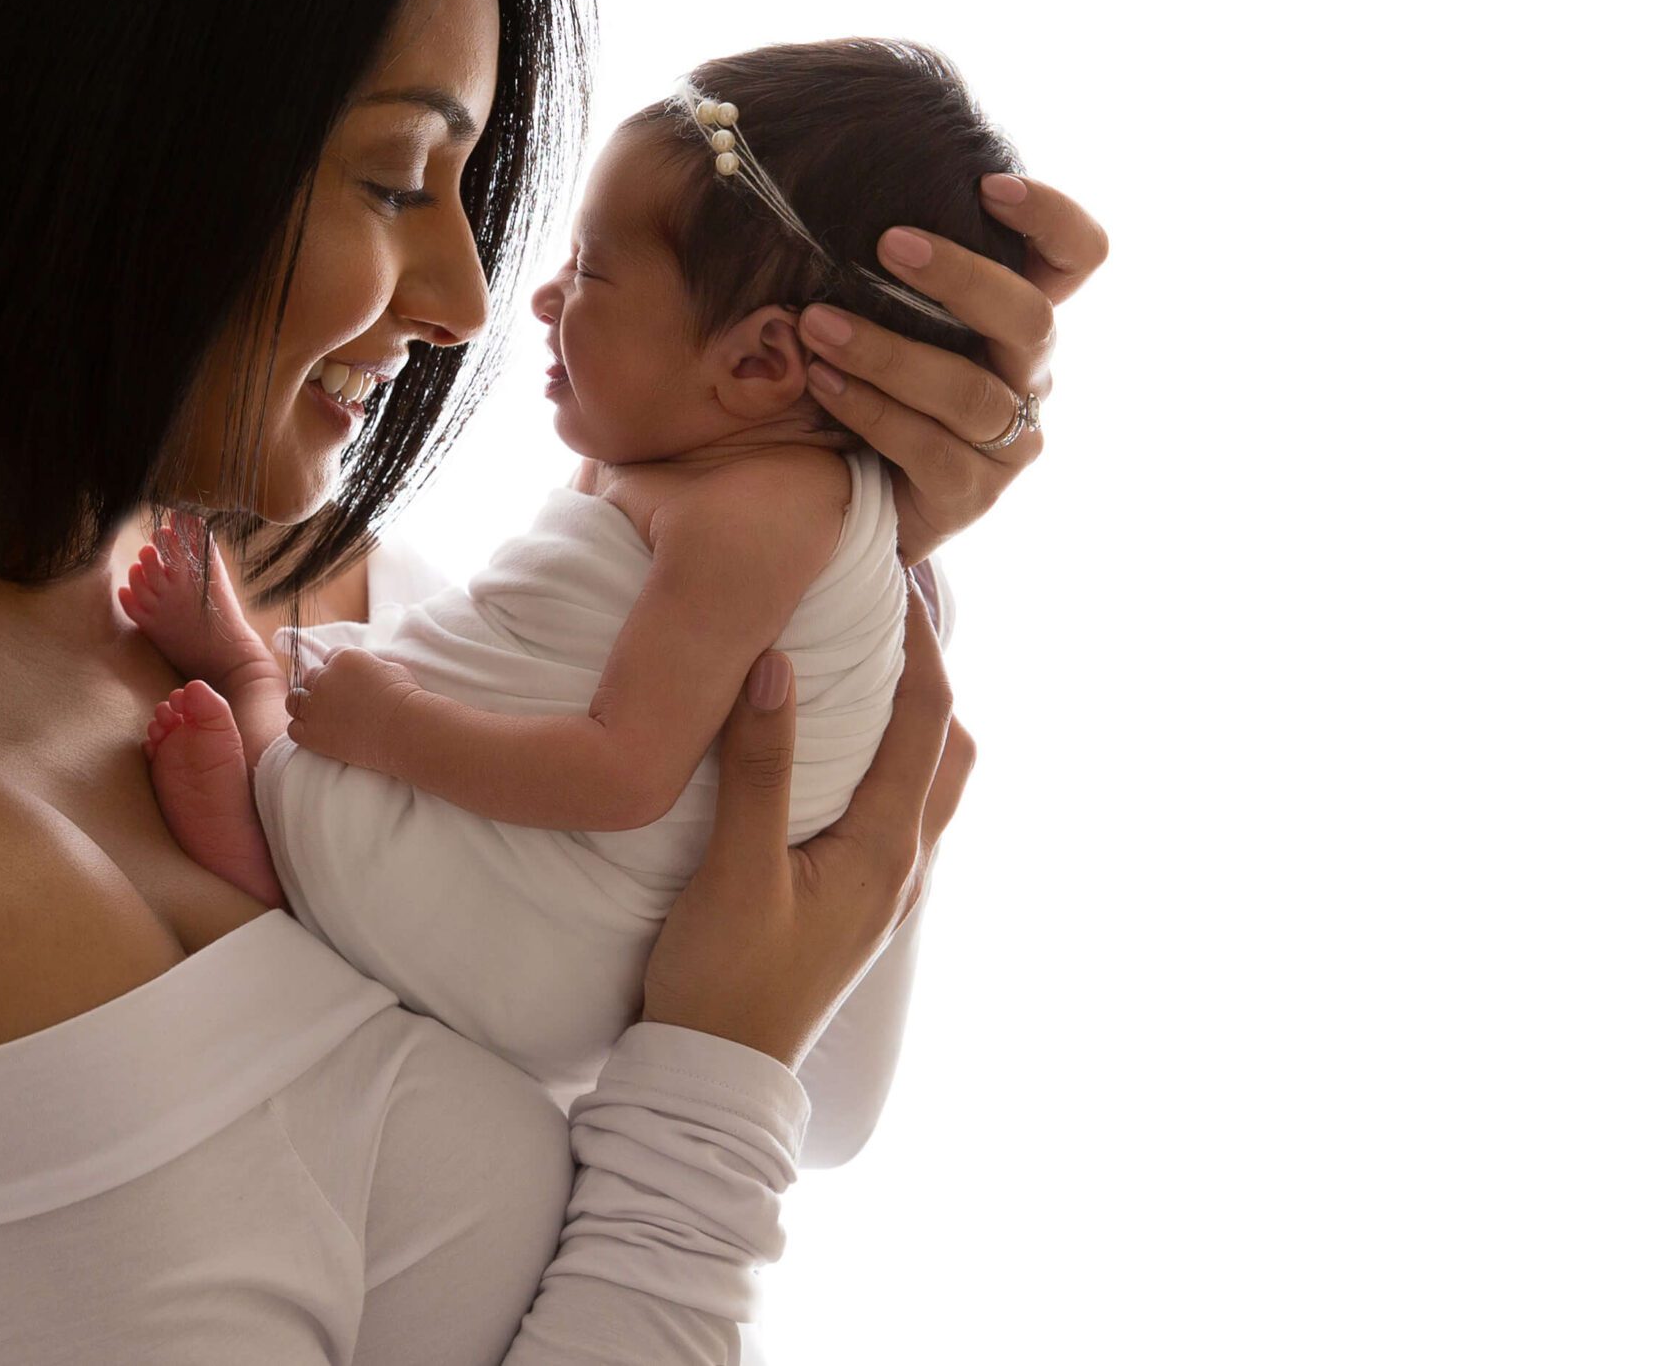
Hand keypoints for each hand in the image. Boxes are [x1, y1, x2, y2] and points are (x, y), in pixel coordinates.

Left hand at [283, 648, 420, 771]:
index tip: (346, 685)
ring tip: (324, 719)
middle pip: (310, 677)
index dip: (337, 672)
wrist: (404, 728)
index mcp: (343, 658)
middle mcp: (324, 677)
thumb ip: (367, 665)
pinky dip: (303, 731)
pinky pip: (294, 728)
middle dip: (321, 688)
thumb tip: (365, 671)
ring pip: (295, 700)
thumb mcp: (388, 668)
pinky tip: (320, 735)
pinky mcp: (311, 733)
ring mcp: (315, 705)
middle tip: (337, 704)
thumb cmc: (405, 698)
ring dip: (306, 707)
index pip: (329, 658)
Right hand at [643, 586, 972, 1069]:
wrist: (713, 1084)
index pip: (929, 717)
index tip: (892, 575)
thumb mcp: (734, 871)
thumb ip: (759, 768)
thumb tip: (777, 660)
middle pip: (947, 747)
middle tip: (881, 615)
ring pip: (922, 783)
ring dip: (905, 722)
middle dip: (927, 674)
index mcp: (889, 849)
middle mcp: (903, 867)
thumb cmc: (723, 983)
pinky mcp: (852, 906)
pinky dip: (876, 762)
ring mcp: (882, 892)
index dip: (919, 638)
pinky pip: (888, 812)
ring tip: (855, 670)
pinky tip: (824, 754)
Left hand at [798, 172, 1108, 561]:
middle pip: (1031, 318)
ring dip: (889, 352)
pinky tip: (823, 381)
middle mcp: (1030, 374)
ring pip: (968, 391)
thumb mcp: (888, 305)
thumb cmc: (870, 370)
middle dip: (962, 277)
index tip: (989, 186)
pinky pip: (929, 449)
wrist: (849, 487)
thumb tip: (831, 166)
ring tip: (817, 324)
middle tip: (888, 243)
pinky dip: (871, 410)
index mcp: (1021, 316)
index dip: (1052, 217)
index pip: (1079, 256)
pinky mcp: (972, 492)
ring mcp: (1010, 439)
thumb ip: (891, 254)